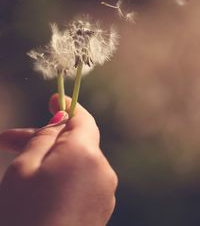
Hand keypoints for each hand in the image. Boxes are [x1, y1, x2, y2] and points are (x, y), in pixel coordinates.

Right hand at [0, 94, 117, 225]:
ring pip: (77, 161)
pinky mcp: (101, 208)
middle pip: (76, 141)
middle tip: (10, 139)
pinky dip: (63, 175)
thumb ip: (47, 136)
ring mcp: (105, 191)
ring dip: (52, 157)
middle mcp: (103, 169)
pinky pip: (82, 180)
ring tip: (20, 162)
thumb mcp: (25, 167)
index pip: (82, 119)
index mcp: (86, 154)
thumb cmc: (24, 213)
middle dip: (46, 137)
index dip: (67, 105)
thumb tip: (62, 115)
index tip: (53, 97)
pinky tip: (41, 183)